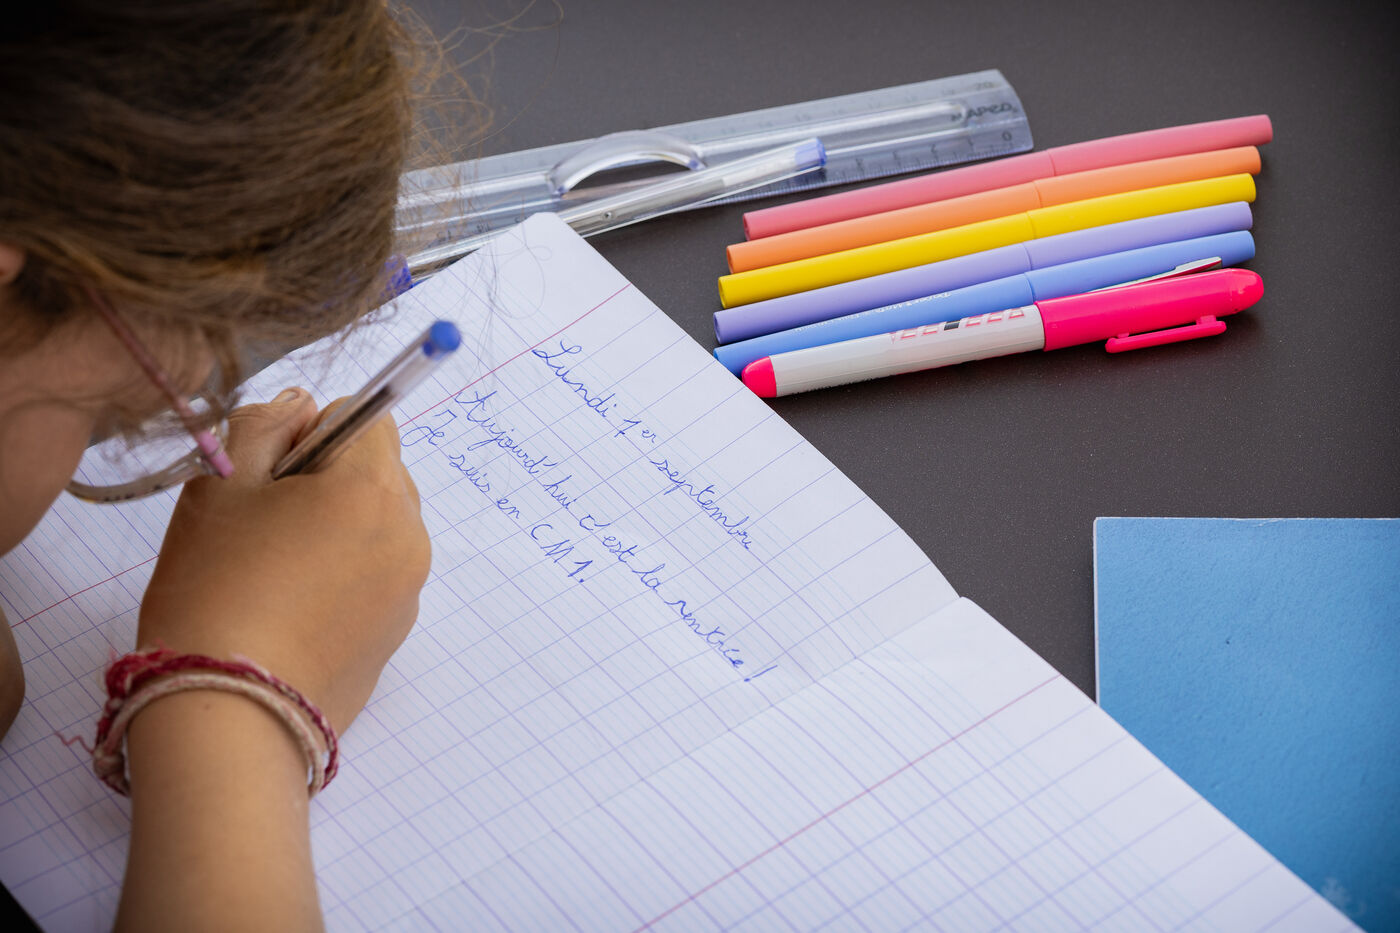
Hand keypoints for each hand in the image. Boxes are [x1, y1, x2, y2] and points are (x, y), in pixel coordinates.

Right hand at [137, 387, 429, 731]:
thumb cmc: (215, 592)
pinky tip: (294, 607)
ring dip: (340, 525)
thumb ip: (263, 426)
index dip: (314, 431)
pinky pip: (380, 574)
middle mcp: (408, 536)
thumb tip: (303, 404)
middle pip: (381, 470)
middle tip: (267, 522)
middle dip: (331, 477)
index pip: (368, 417)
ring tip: (277, 569)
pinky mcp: (399, 633)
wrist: (230, 715)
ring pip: (381, 523)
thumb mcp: (219, 487)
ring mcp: (410, 589)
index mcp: (373, 491)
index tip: (271, 472)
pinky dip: (347, 573)